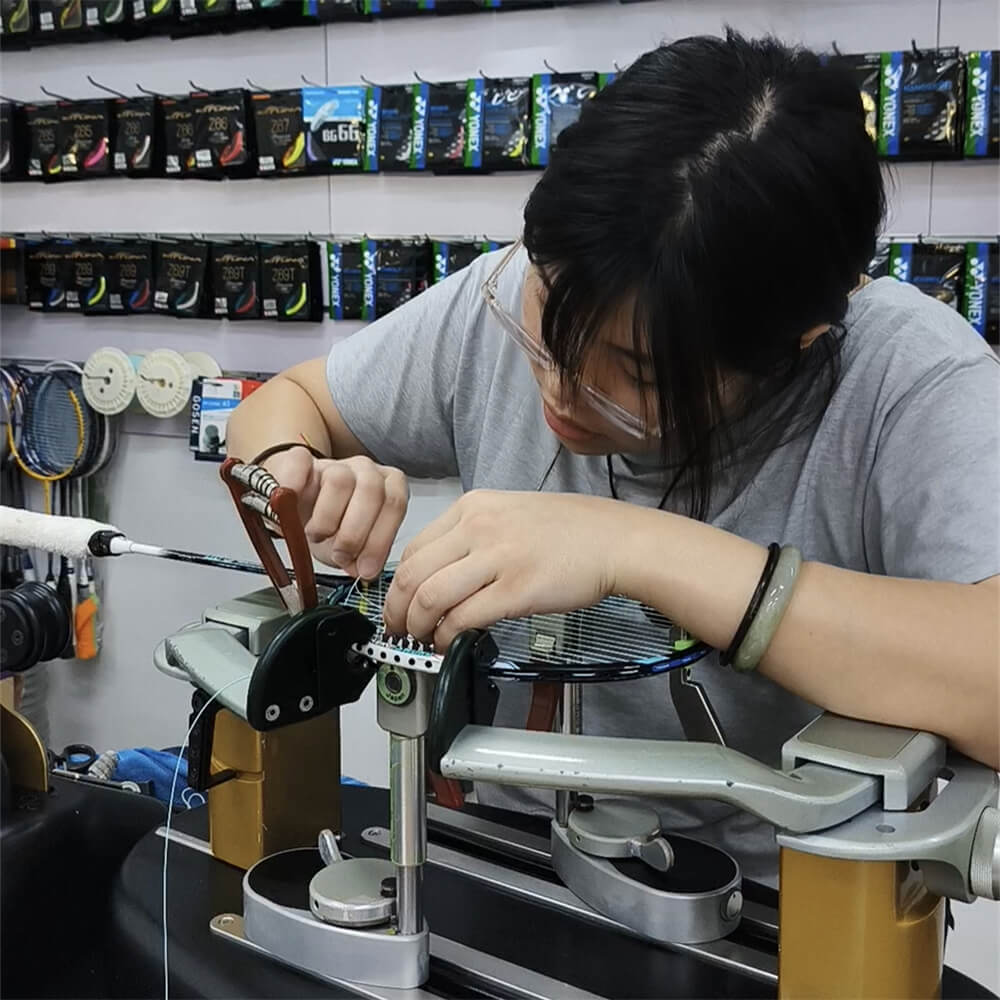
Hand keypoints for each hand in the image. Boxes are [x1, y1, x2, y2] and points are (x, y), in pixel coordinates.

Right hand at [264, 447, 407, 577]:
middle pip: (371, 490)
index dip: (380, 541)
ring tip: (316, 536)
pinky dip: (294, 482)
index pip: (394, 505)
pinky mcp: (301, 459)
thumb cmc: (331, 526)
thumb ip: (361, 557)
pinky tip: (287, 504)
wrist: (298, 508)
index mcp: (387, 488)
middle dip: (355, 532)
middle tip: (340, 555)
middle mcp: (366, 470)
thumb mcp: (351, 549)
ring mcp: (334, 462)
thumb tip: (362, 569)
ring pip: (339, 481)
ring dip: (327, 518)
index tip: (365, 568)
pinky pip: (300, 462)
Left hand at [383, 490, 618, 648]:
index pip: (413, 548)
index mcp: (473, 507)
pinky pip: (464, 618)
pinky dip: (448, 637)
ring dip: (418, 627)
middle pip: (413, 575)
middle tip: (400, 629)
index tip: (399, 604)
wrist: (614, 539)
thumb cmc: (570, 530)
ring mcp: (497, 557)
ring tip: (423, 639)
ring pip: (430, 597)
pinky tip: (451, 643)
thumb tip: (439, 572)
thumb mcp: (509, 513)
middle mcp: (479, 527)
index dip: (398, 585)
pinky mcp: (516, 590)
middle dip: (397, 611)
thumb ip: (472, 536)